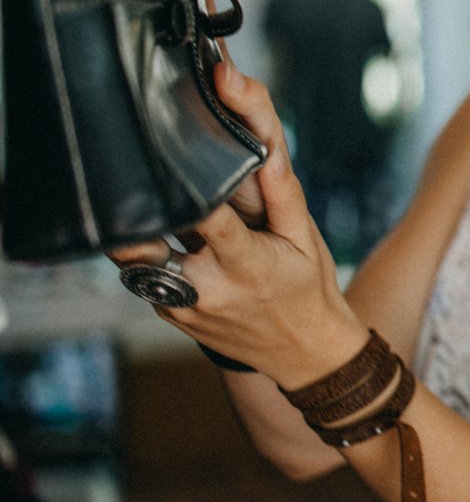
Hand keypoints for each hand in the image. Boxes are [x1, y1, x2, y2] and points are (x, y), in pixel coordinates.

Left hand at [107, 63, 365, 385]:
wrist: (307, 355)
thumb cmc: (310, 289)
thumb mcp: (307, 239)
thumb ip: (283, 192)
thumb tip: (265, 146)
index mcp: (247, 265)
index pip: (206, 218)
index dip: (185, 186)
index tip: (165, 151)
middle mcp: (207, 289)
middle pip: (144, 242)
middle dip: (134, 208)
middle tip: (126, 169)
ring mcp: (182, 307)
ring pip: (134, 258)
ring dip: (134, 229)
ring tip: (138, 197)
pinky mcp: (168, 313)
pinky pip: (145, 275)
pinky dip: (151, 251)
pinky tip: (167, 236)